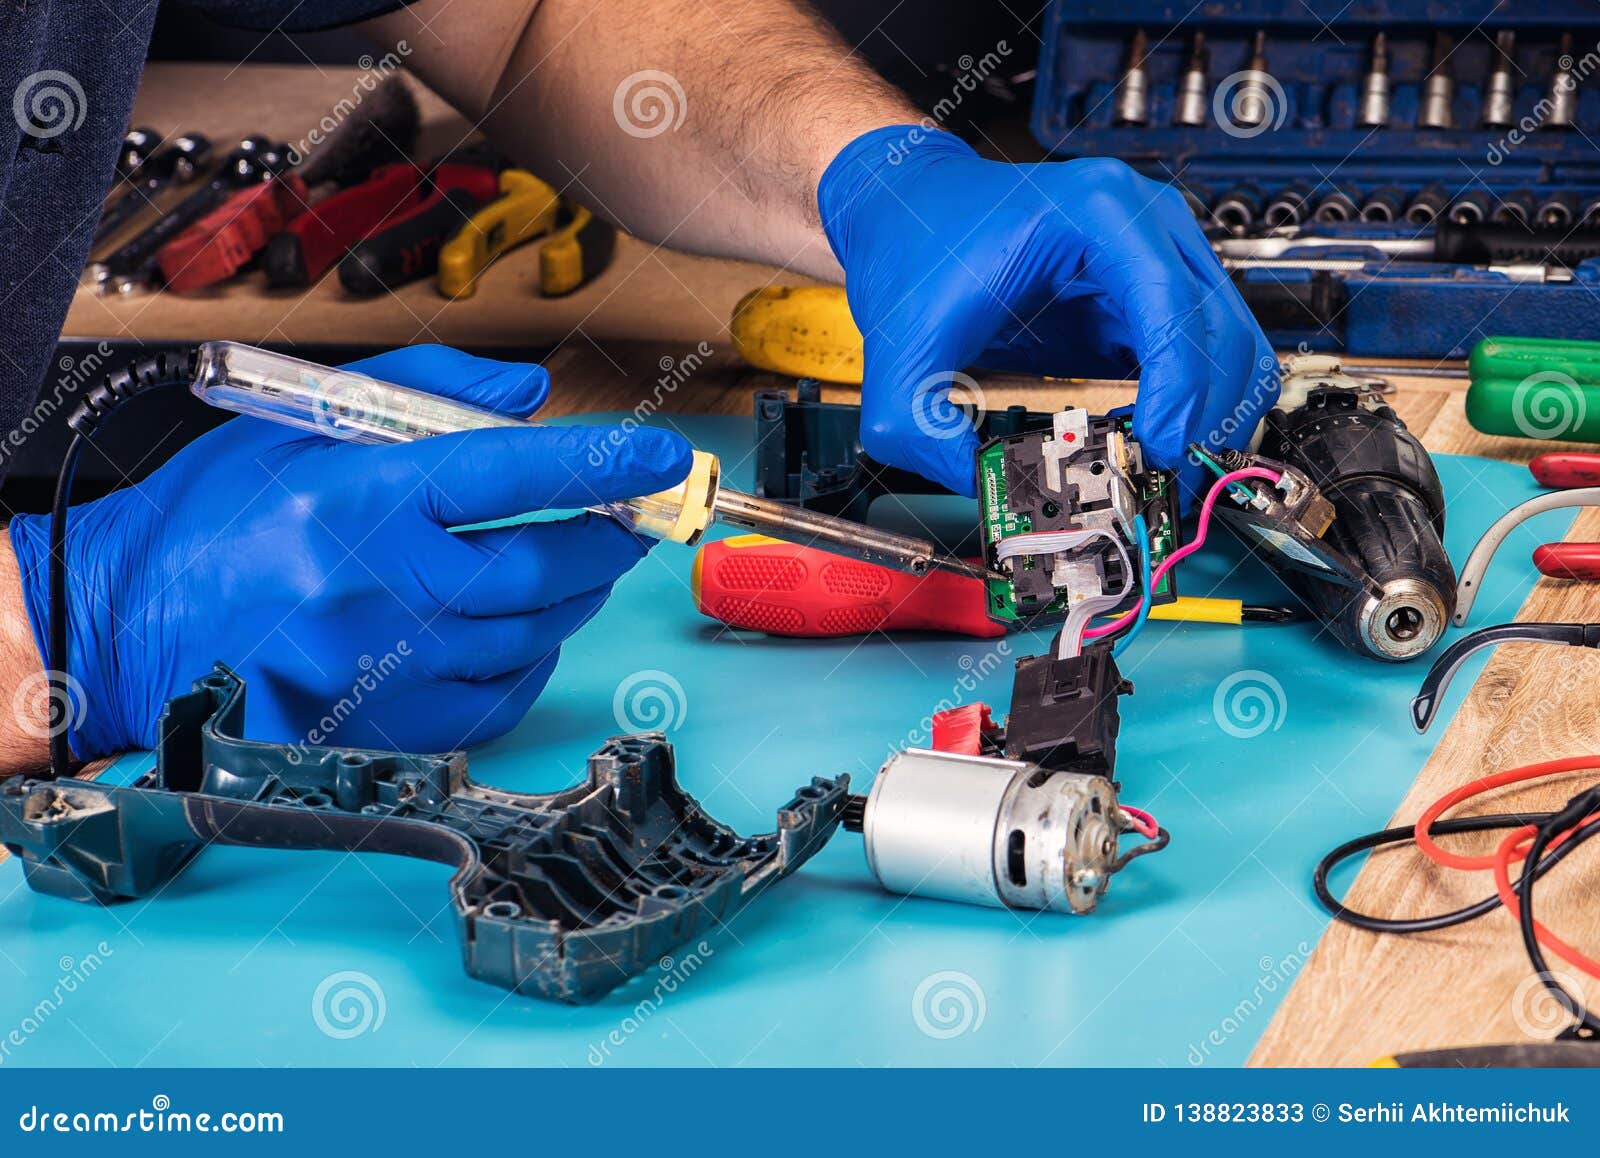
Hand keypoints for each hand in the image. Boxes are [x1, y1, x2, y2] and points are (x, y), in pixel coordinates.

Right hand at [8, 345, 690, 758]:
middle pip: (542, 567)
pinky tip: (527, 629)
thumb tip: (529, 395)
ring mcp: (386, 666)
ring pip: (530, 633)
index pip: (516, 473)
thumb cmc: (215, 520)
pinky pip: (499, 695)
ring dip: (574, 597)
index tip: (662, 456)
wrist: (127, 623)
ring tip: (581, 566)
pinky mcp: (385, 725)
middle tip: (630, 521)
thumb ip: (427, 393)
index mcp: (363, 497)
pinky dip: (532, 658)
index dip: (605, 462)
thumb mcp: (303, 424)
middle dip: (605, 541)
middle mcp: (381, 586)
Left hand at [817, 126, 1278, 499]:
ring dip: (1211, 415)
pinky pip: (1205, 358)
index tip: (1158, 449)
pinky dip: (1195, 406)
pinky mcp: (1152, 298)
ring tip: (1161, 465)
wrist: (911, 209)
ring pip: (1234, 347)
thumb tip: (977, 487)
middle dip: (1205, 415)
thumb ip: (923, 425)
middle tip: (1165, 476)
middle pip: (1226, 331)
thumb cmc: (920, 245)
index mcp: (1101, 214)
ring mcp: (1160, 258)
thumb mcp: (903, 346)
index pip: (1175, 307)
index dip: (1180, 390)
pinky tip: (1149, 440)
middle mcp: (1147, 226)